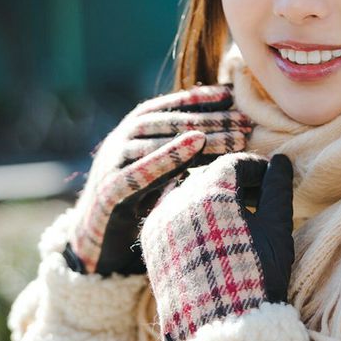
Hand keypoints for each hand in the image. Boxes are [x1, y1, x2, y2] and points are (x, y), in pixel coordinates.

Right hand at [66, 85, 251, 276]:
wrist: (94, 245)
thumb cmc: (134, 206)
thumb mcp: (158, 175)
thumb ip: (179, 154)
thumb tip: (221, 135)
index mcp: (130, 134)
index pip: (167, 107)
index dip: (199, 99)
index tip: (232, 94)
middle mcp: (118, 141)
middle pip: (168, 122)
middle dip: (210, 119)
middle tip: (246, 121)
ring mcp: (111, 164)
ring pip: (158, 141)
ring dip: (200, 135)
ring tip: (236, 138)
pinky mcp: (109, 190)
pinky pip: (139, 169)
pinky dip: (168, 154)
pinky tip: (197, 145)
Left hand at [140, 152, 293, 340]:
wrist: (216, 331)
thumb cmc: (255, 280)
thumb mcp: (276, 231)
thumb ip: (277, 189)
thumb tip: (281, 160)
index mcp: (210, 192)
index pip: (236, 163)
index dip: (259, 170)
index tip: (273, 184)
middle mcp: (177, 199)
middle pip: (210, 175)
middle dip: (236, 182)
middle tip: (260, 200)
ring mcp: (160, 220)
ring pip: (189, 192)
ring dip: (213, 197)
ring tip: (239, 220)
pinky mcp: (150, 240)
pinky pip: (173, 214)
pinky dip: (193, 216)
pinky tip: (214, 238)